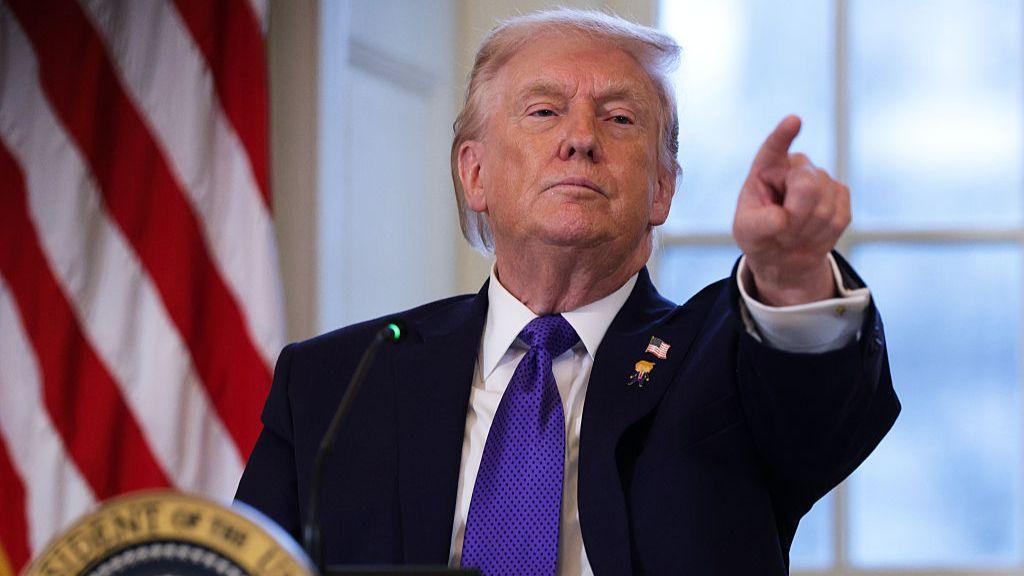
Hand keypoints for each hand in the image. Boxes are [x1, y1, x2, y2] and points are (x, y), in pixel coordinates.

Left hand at [732, 116, 849, 305]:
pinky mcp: (841, 194)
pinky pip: (839, 217)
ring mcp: (821, 178)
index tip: (793, 121)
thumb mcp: (747, 231)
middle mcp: (796, 166)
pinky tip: (811, 233)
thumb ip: (759, 224)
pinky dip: (823, 234)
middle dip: (795, 216)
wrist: (784, 252)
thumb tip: (782, 219)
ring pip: (824, 207)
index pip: (774, 148)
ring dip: (806, 230)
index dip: (784, 135)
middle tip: (781, 233)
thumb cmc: (760, 234)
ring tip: (793, 234)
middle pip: (807, 185)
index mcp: (767, 167)